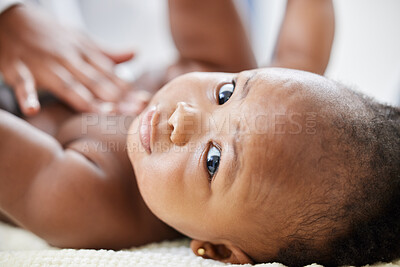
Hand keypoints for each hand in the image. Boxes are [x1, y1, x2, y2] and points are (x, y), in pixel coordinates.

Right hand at [0, 4, 133, 115]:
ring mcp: (43, 64)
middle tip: (136, 111)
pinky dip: (27, 96)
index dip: (128, 90)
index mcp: (84, 53)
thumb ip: (107, 54)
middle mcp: (68, 58)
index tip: (145, 102)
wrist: (11, 17)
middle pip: (95, 81)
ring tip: (106, 112)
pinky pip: (23, 84)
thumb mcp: (81, 41)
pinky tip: (32, 110)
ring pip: (67, 85)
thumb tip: (136, 54)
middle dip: (117, 97)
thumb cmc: (52, 36)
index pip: (109, 74)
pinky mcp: (18, 69)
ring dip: (86, 99)